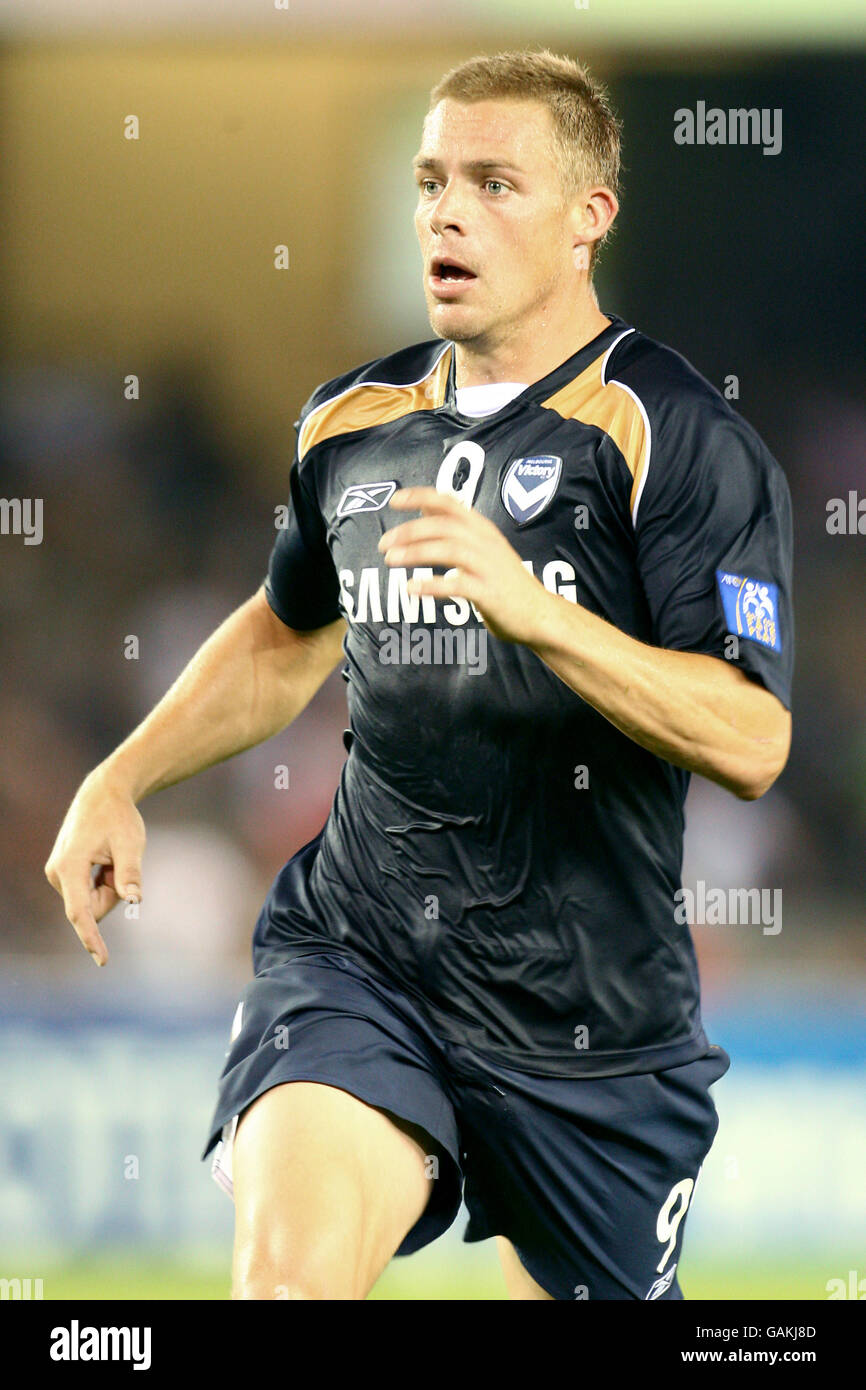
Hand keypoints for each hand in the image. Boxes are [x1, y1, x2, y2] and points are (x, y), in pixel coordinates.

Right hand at [44, 768, 145, 966]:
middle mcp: (57, 874)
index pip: (81, 912)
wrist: (103, 795)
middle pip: (93, 907)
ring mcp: (58, 874)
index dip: (92, 938)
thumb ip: (130, 873)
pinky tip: (104, 859)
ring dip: (108, 886)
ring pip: (92, 901)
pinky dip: (102, 881)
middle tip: (120, 863)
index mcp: (69, 867)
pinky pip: (88, 892)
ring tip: (110, 857)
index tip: (102, 960)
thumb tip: (134, 900)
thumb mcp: (131, 844)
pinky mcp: (63, 873)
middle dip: (112, 893)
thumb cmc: (118, 817)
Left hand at [378, 487, 552, 644]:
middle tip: (383, 544)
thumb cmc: (505, 583)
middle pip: (442, 526)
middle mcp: (485, 542)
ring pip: (447, 550)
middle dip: (409, 531)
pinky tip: (411, 588)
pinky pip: (456, 585)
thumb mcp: (483, 549)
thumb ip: (456, 531)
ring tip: (390, 560)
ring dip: (415, 553)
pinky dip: (431, 585)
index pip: (448, 502)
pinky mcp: (489, 592)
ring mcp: (489, 567)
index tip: (394, 500)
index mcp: (482, 529)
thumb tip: (424, 510)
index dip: (420, 497)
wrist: (539, 615)